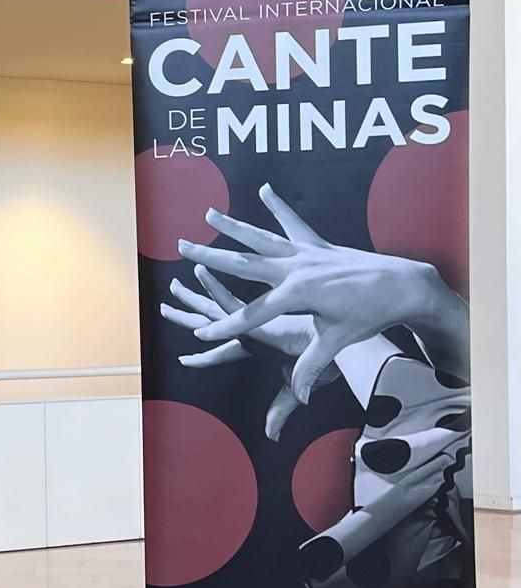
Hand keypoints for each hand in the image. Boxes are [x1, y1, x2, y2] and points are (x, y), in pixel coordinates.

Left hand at [160, 264, 332, 440]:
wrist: (348, 340)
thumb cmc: (327, 359)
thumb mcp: (295, 387)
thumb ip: (280, 408)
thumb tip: (271, 437)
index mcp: (257, 347)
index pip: (221, 355)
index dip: (203, 358)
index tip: (184, 359)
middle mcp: (251, 332)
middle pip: (210, 325)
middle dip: (188, 316)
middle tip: (166, 308)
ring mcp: (253, 321)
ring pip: (213, 309)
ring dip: (192, 298)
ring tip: (174, 285)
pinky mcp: (259, 312)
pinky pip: (229, 300)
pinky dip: (214, 288)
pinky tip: (200, 272)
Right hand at [177, 183, 468, 404]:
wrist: (405, 286)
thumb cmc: (370, 316)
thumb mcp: (337, 342)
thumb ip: (311, 367)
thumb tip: (299, 396)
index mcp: (297, 293)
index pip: (251, 315)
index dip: (224, 327)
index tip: (199, 332)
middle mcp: (296, 268)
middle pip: (243, 263)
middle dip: (209, 257)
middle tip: (183, 248)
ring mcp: (306, 253)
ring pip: (261, 238)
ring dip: (233, 226)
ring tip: (209, 213)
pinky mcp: (318, 246)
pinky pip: (293, 224)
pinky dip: (279, 207)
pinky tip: (265, 190)